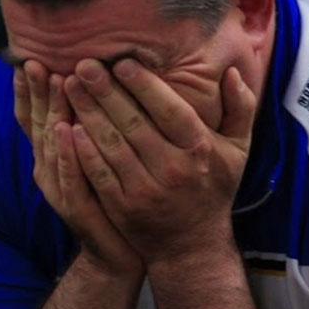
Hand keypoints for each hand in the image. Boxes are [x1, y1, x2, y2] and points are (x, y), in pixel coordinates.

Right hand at [15, 61, 140, 274]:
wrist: (118, 256)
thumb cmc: (111, 201)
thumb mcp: (96, 159)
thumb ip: (88, 127)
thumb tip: (89, 85)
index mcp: (52, 157)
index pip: (34, 118)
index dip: (29, 91)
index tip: (28, 59)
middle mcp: (49, 171)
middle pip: (39, 125)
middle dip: (37, 92)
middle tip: (35, 61)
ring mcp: (61, 191)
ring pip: (52, 146)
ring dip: (52, 112)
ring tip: (54, 81)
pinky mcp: (77, 209)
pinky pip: (70, 177)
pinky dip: (67, 153)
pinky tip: (68, 130)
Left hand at [60, 58, 256, 265]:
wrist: (191, 245)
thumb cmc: (213, 187)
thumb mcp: (238, 149)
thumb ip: (240, 108)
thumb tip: (232, 72)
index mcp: (199, 149)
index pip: (169, 110)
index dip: (145, 86)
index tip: (122, 62)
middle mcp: (173, 169)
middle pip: (133, 123)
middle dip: (106, 91)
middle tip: (84, 64)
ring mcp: (145, 190)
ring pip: (112, 145)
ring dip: (88, 113)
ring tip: (70, 86)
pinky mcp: (122, 207)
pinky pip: (99, 173)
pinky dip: (83, 150)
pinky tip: (68, 126)